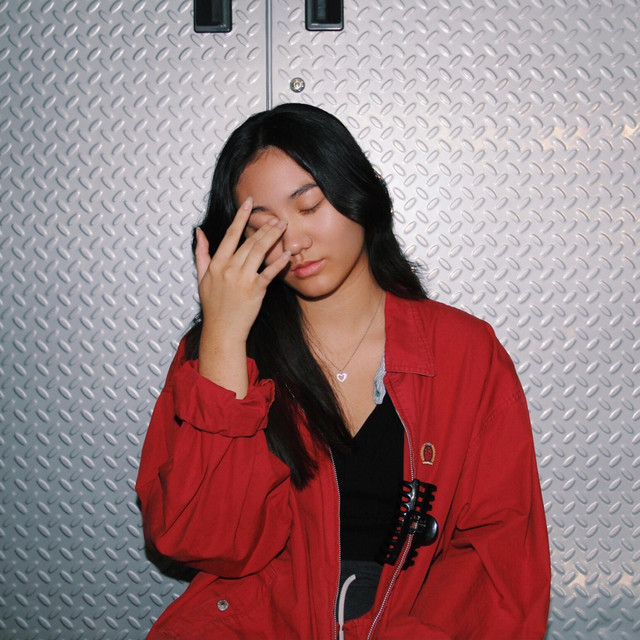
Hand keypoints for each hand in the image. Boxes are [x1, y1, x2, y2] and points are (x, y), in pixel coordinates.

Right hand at [194, 197, 290, 394]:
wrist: (222, 331)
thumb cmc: (213, 306)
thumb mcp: (201, 278)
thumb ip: (201, 253)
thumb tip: (199, 232)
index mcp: (216, 264)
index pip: (230, 234)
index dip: (240, 217)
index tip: (248, 203)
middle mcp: (229, 268)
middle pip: (249, 241)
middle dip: (264, 226)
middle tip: (276, 217)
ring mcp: (242, 279)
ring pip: (259, 251)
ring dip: (272, 237)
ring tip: (283, 227)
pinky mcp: (255, 291)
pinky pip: (269, 273)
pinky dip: (279, 262)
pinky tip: (287, 253)